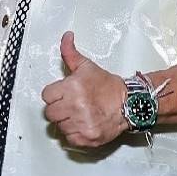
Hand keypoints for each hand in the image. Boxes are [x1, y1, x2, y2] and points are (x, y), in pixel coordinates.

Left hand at [39, 31, 129, 148]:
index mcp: (73, 87)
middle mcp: (76, 106)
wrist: (130, 104)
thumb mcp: (87, 66)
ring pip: (60, 126)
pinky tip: (84, 124)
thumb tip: (66, 37)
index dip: (54, 95)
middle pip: (50, 113)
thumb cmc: (108, 86)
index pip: (46, 96)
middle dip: (59, 109)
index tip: (63, 94)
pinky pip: (70, 138)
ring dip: (67, 121)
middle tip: (71, 105)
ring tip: (80, 114)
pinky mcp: (87, 137)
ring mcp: (82, 123)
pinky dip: (75, 133)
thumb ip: (70, 53)